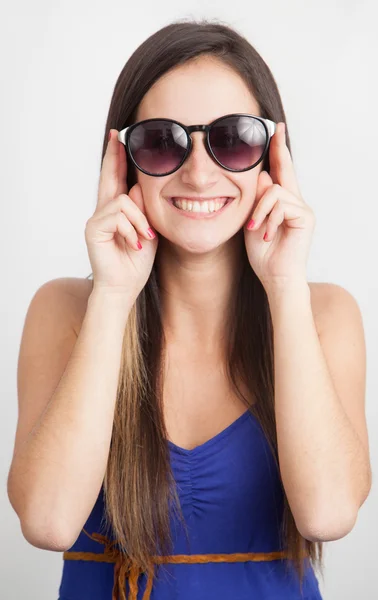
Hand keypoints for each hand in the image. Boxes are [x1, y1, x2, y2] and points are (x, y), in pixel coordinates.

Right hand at [85, 129, 157, 296]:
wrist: (124, 287)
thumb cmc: (135, 263)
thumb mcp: (148, 231)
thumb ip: (144, 210)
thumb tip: (139, 186)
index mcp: (118, 211)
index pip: (117, 179)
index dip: (118, 159)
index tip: (118, 138)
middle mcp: (105, 211)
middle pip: (108, 176)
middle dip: (113, 155)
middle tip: (115, 135)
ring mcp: (97, 218)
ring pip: (124, 201)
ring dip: (140, 221)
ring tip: (144, 240)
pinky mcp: (93, 228)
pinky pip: (118, 216)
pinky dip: (131, 230)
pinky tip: (134, 245)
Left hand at [243, 123, 315, 289]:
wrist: (276, 278)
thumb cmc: (264, 255)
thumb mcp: (253, 222)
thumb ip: (256, 201)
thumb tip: (261, 176)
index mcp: (281, 203)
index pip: (278, 173)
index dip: (277, 152)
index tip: (276, 131)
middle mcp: (295, 202)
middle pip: (285, 169)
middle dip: (279, 148)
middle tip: (277, 128)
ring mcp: (302, 208)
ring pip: (274, 192)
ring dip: (259, 211)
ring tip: (255, 229)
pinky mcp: (305, 216)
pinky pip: (280, 205)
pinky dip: (269, 220)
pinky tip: (267, 235)